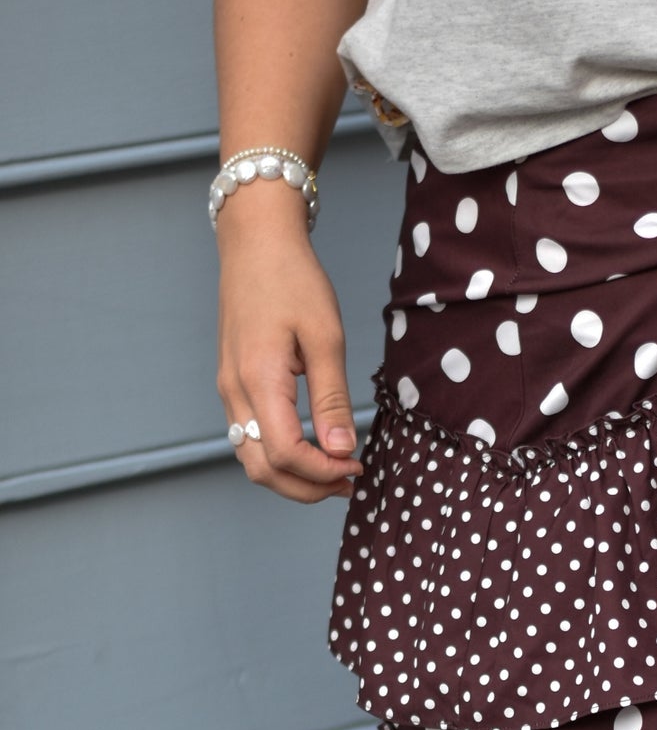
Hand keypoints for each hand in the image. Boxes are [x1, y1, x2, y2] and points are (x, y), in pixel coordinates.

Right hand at [215, 186, 362, 502]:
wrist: (255, 241)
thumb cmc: (291, 279)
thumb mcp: (325, 337)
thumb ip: (332, 399)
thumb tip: (341, 449)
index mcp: (258, 380)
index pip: (285, 454)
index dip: (322, 473)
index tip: (355, 466)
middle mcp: (234, 391)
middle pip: (263, 470)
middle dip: (307, 488)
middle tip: (348, 482)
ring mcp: (228, 389)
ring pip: (252, 459)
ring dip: (292, 477)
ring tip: (334, 472)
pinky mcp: (232, 384)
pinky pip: (250, 438)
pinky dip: (279, 457)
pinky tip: (312, 449)